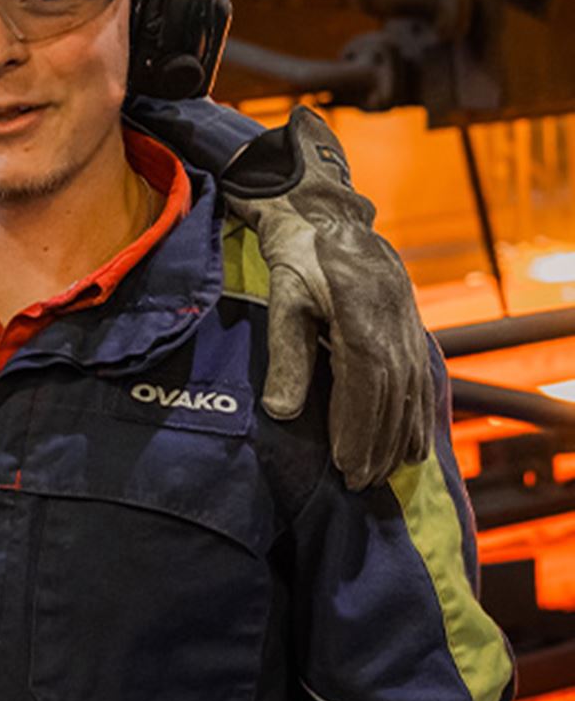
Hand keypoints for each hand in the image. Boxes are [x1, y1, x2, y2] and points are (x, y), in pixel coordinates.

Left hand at [225, 108, 433, 488]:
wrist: (325, 216)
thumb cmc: (296, 257)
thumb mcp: (283, 302)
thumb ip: (286, 357)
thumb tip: (281, 414)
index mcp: (362, 321)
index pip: (365, 390)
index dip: (357, 432)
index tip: (345, 468)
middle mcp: (395, 327)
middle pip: (392, 398)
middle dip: (377, 445)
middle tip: (360, 484)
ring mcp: (408, 324)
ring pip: (410, 391)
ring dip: (399, 436)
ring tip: (384, 472)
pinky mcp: (410, 324)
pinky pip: (419, 377)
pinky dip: (416, 412)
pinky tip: (412, 441)